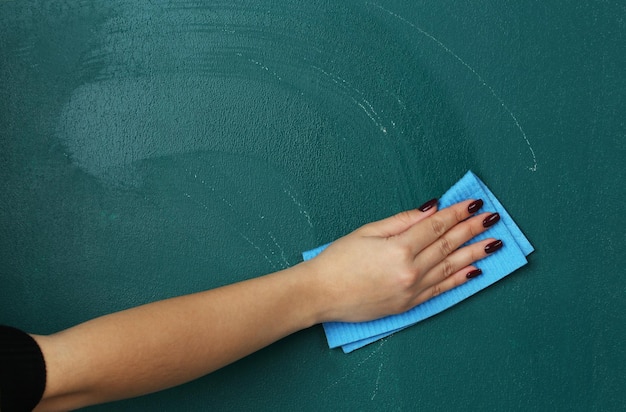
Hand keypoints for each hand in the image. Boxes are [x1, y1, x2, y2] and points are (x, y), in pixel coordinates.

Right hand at [306, 199, 501, 322]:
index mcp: (398, 249)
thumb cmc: (337, 260)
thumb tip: (431, 209)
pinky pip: (440, 290)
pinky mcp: (408, 305)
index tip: (474, 204)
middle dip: (472, 230)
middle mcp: (410, 271)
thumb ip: (402, 221)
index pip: (436, 226)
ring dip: (474, 254)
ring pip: (450, 268)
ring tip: (494, 243)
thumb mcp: (367, 232)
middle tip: (493, 218)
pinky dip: (458, 280)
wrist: (320, 294)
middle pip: (447, 245)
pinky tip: (474, 271)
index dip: (457, 213)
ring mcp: (411, 290)